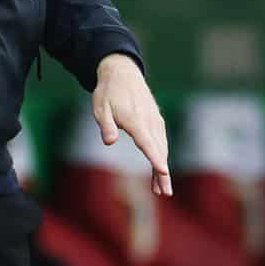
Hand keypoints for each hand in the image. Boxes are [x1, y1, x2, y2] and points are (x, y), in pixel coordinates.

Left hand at [92, 54, 171, 196]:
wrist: (122, 72)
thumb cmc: (108, 93)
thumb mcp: (100, 108)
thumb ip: (106, 125)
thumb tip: (109, 142)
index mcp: (135, 120)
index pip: (147, 143)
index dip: (155, 159)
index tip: (163, 172)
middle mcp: (149, 121)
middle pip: (159, 150)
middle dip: (163, 173)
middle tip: (165, 193)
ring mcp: (155, 120)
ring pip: (162, 147)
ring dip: (163, 167)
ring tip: (161, 189)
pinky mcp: (156, 120)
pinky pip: (161, 141)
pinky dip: (162, 156)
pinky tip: (159, 169)